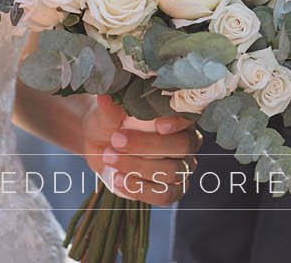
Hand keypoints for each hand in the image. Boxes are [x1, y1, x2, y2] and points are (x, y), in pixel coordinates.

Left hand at [79, 95, 200, 205]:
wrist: (101, 145)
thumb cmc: (111, 123)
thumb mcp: (108, 113)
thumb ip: (110, 108)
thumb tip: (105, 94)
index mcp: (178, 117)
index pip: (188, 119)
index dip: (178, 123)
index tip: (158, 125)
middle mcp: (186, 142)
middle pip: (182, 147)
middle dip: (147, 146)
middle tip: (116, 140)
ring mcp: (182, 168)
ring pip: (172, 172)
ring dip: (138, 167)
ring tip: (110, 158)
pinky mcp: (171, 190)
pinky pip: (165, 196)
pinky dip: (141, 189)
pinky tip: (119, 180)